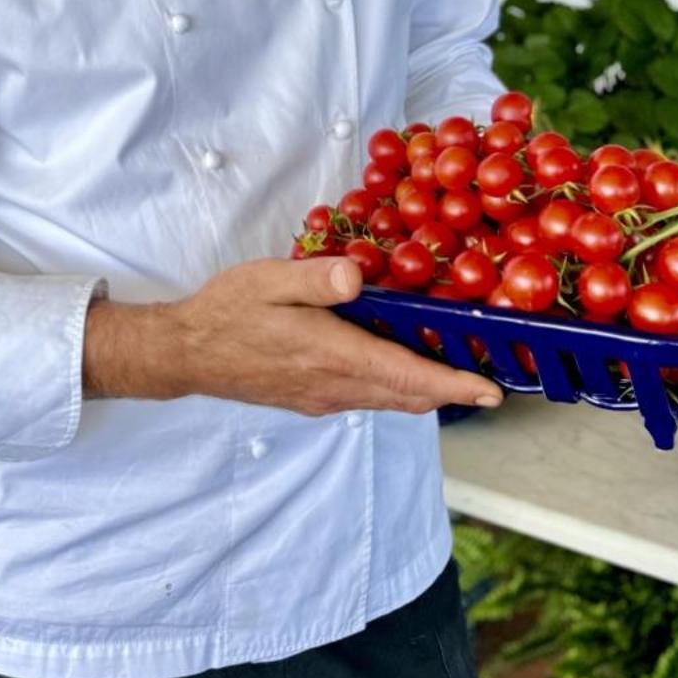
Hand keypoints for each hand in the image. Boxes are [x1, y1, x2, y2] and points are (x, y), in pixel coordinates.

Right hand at [84, 256, 503, 416]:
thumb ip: (315, 279)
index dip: (453, 386)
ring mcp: (324, 397)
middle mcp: (334, 384)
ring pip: (390, 400)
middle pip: (408, 395)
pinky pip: (369, 398)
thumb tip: (358, 277)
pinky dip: (397, 388)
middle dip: (452, 390)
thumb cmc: (227, 310)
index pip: (405, 375)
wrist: (187, 353)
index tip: (491, 392)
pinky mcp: (313, 399)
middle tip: (491, 378)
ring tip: (458, 372)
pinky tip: (402, 366)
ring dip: (426, 390)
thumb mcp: (268, 278)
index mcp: (330, 353)